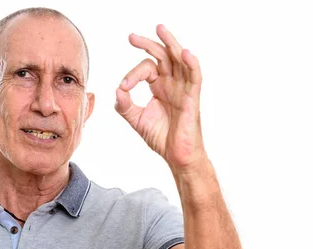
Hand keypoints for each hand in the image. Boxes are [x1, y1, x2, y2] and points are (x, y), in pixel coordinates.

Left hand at [115, 24, 206, 172]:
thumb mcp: (136, 119)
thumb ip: (125, 105)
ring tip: (160, 29)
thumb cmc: (161, 137)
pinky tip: (184, 53)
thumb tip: (118, 89)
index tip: (123, 87)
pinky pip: (195, 77)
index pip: (146, 69)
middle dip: (148, 44)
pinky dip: (191, 63)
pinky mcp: (192, 98)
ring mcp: (183, 88)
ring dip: (171, 43)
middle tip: (131, 37)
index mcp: (159, 86)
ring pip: (179, 60)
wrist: (176, 156)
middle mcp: (172, 83)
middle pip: (162, 56)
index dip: (132, 75)